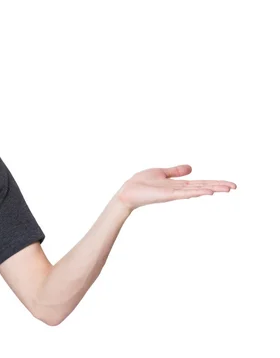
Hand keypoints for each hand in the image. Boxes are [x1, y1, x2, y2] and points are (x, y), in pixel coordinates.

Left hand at [114, 164, 236, 211]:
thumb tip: (191, 168)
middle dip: (218, 186)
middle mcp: (178, 190)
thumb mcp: (160, 173)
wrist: (127, 192)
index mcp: (178, 185)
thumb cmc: (140, 184)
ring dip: (211, 188)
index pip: (200, 183)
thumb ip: (175, 171)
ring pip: (196, 190)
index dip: (215, 182)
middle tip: (235, 186)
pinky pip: (184, 193)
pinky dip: (196, 192)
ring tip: (226, 188)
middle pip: (202, 187)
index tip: (230, 184)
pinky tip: (208, 191)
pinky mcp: (167, 195)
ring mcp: (174, 193)